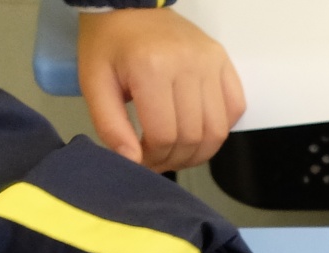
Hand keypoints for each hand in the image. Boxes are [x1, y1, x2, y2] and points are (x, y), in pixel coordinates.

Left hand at [77, 8, 244, 170]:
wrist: (129, 6)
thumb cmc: (109, 44)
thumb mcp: (94, 82)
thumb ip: (110, 126)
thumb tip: (133, 163)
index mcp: (152, 68)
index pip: (164, 135)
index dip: (153, 158)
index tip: (141, 159)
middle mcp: (188, 64)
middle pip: (193, 137)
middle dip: (175, 158)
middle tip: (158, 159)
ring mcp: (210, 62)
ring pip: (217, 130)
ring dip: (199, 152)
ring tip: (178, 151)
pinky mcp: (223, 61)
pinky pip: (234, 109)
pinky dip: (219, 129)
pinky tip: (198, 129)